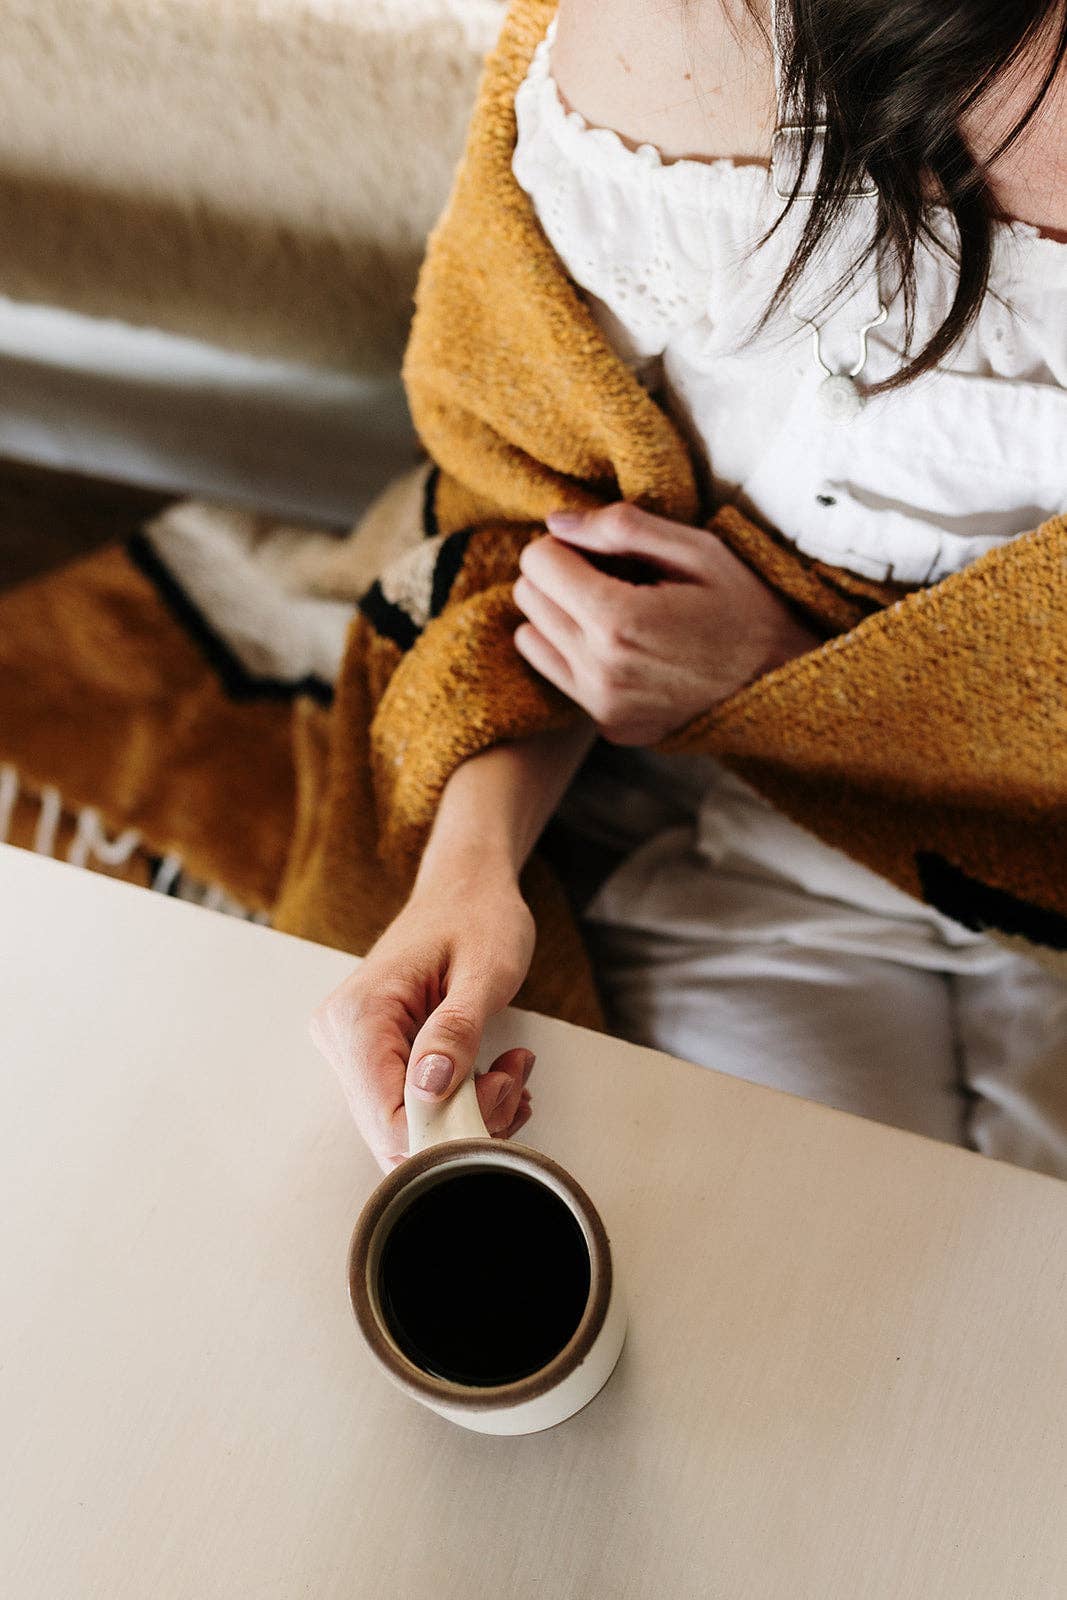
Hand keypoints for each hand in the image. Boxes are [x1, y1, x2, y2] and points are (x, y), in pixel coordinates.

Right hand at [309, 865, 536, 1172]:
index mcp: (358, 1015)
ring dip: (470, 1114)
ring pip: (407, 1127)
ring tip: (511, 1070)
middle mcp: (342, 1037)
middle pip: (394, 1132)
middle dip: (465, 1123)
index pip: (386, 1120)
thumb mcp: (484, 971)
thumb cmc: (477, 917)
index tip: (500, 1089)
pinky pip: (413, 1108)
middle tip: (512, 1078)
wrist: (467, 889)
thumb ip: (458, 1030)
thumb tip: (430, 1090)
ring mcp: (354, 1049)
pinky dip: (461, 1105)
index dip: (448, 1129)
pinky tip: (495, 1076)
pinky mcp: (374, 1056)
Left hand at [512, 503, 818, 745]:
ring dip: (559, 615)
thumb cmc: (745, 606)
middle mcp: (600, 672)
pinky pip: (559, 675)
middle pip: (528, 599)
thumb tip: (556, 522)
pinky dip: (575, 653)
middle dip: (559, 575)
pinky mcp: (608, 726)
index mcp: (619, 622)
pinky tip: (622, 645)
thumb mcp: (697, 549)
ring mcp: (602, 706)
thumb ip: (621, 527)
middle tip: (610, 574)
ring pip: (531, 638)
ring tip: (612, 608)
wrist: (783, 681)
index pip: (537, 562)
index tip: (604, 548)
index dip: (566, 543)